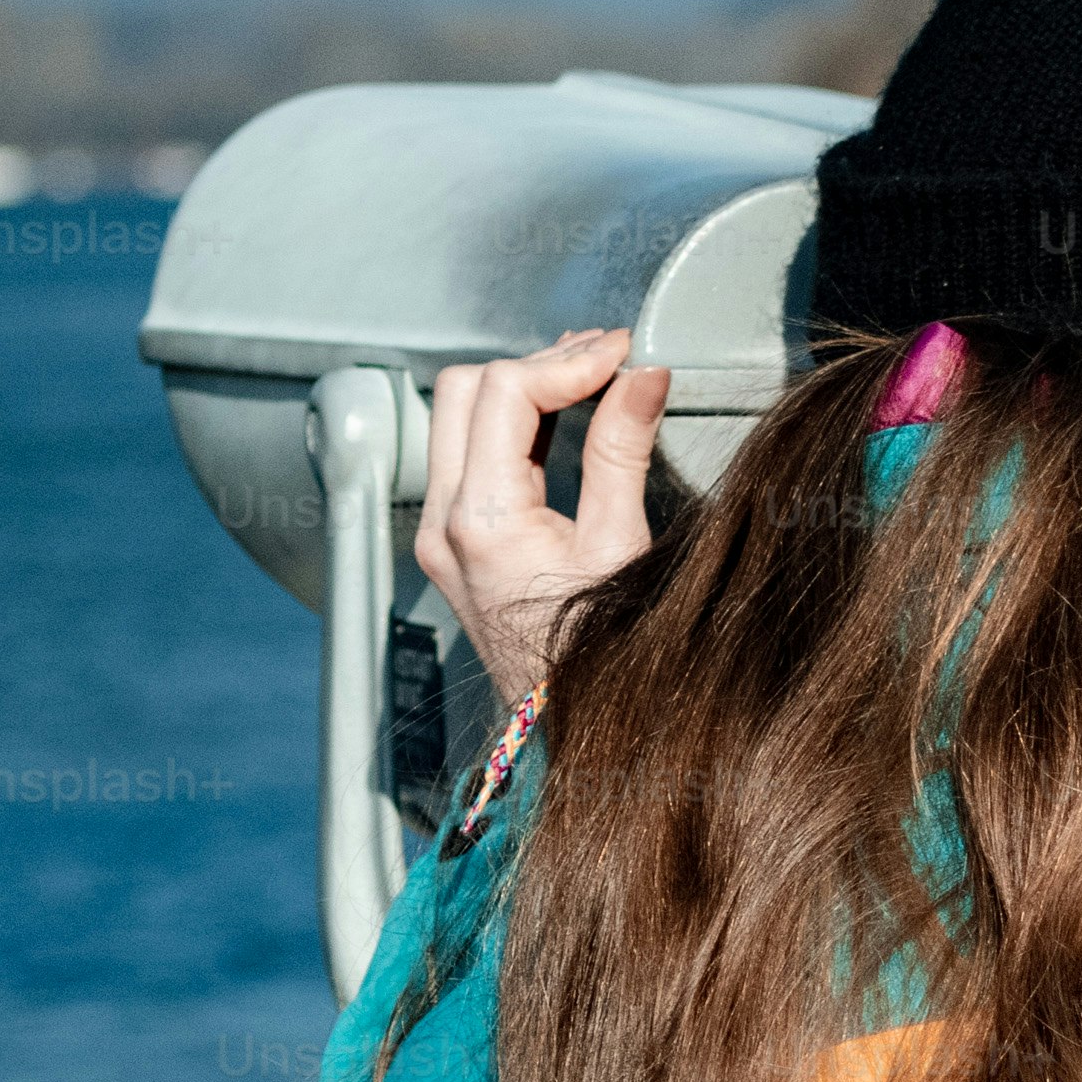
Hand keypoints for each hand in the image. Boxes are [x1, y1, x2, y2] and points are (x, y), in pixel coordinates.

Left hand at [416, 326, 672, 714]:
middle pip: (464, 391)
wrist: (563, 728)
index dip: (567, 361)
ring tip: (591, 378)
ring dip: (521, 388)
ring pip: (458, 418)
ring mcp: (438, 534)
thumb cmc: (598, 658)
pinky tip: (564, 416)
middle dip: (535, 364)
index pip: (505, 392)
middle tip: (605, 360)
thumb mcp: (621, 547)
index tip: (622, 353)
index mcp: (479, 521)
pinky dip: (512, 424)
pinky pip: (467, 456)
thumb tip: (643, 375)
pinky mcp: (450, 543)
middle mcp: (441, 523)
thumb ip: (623, 452)